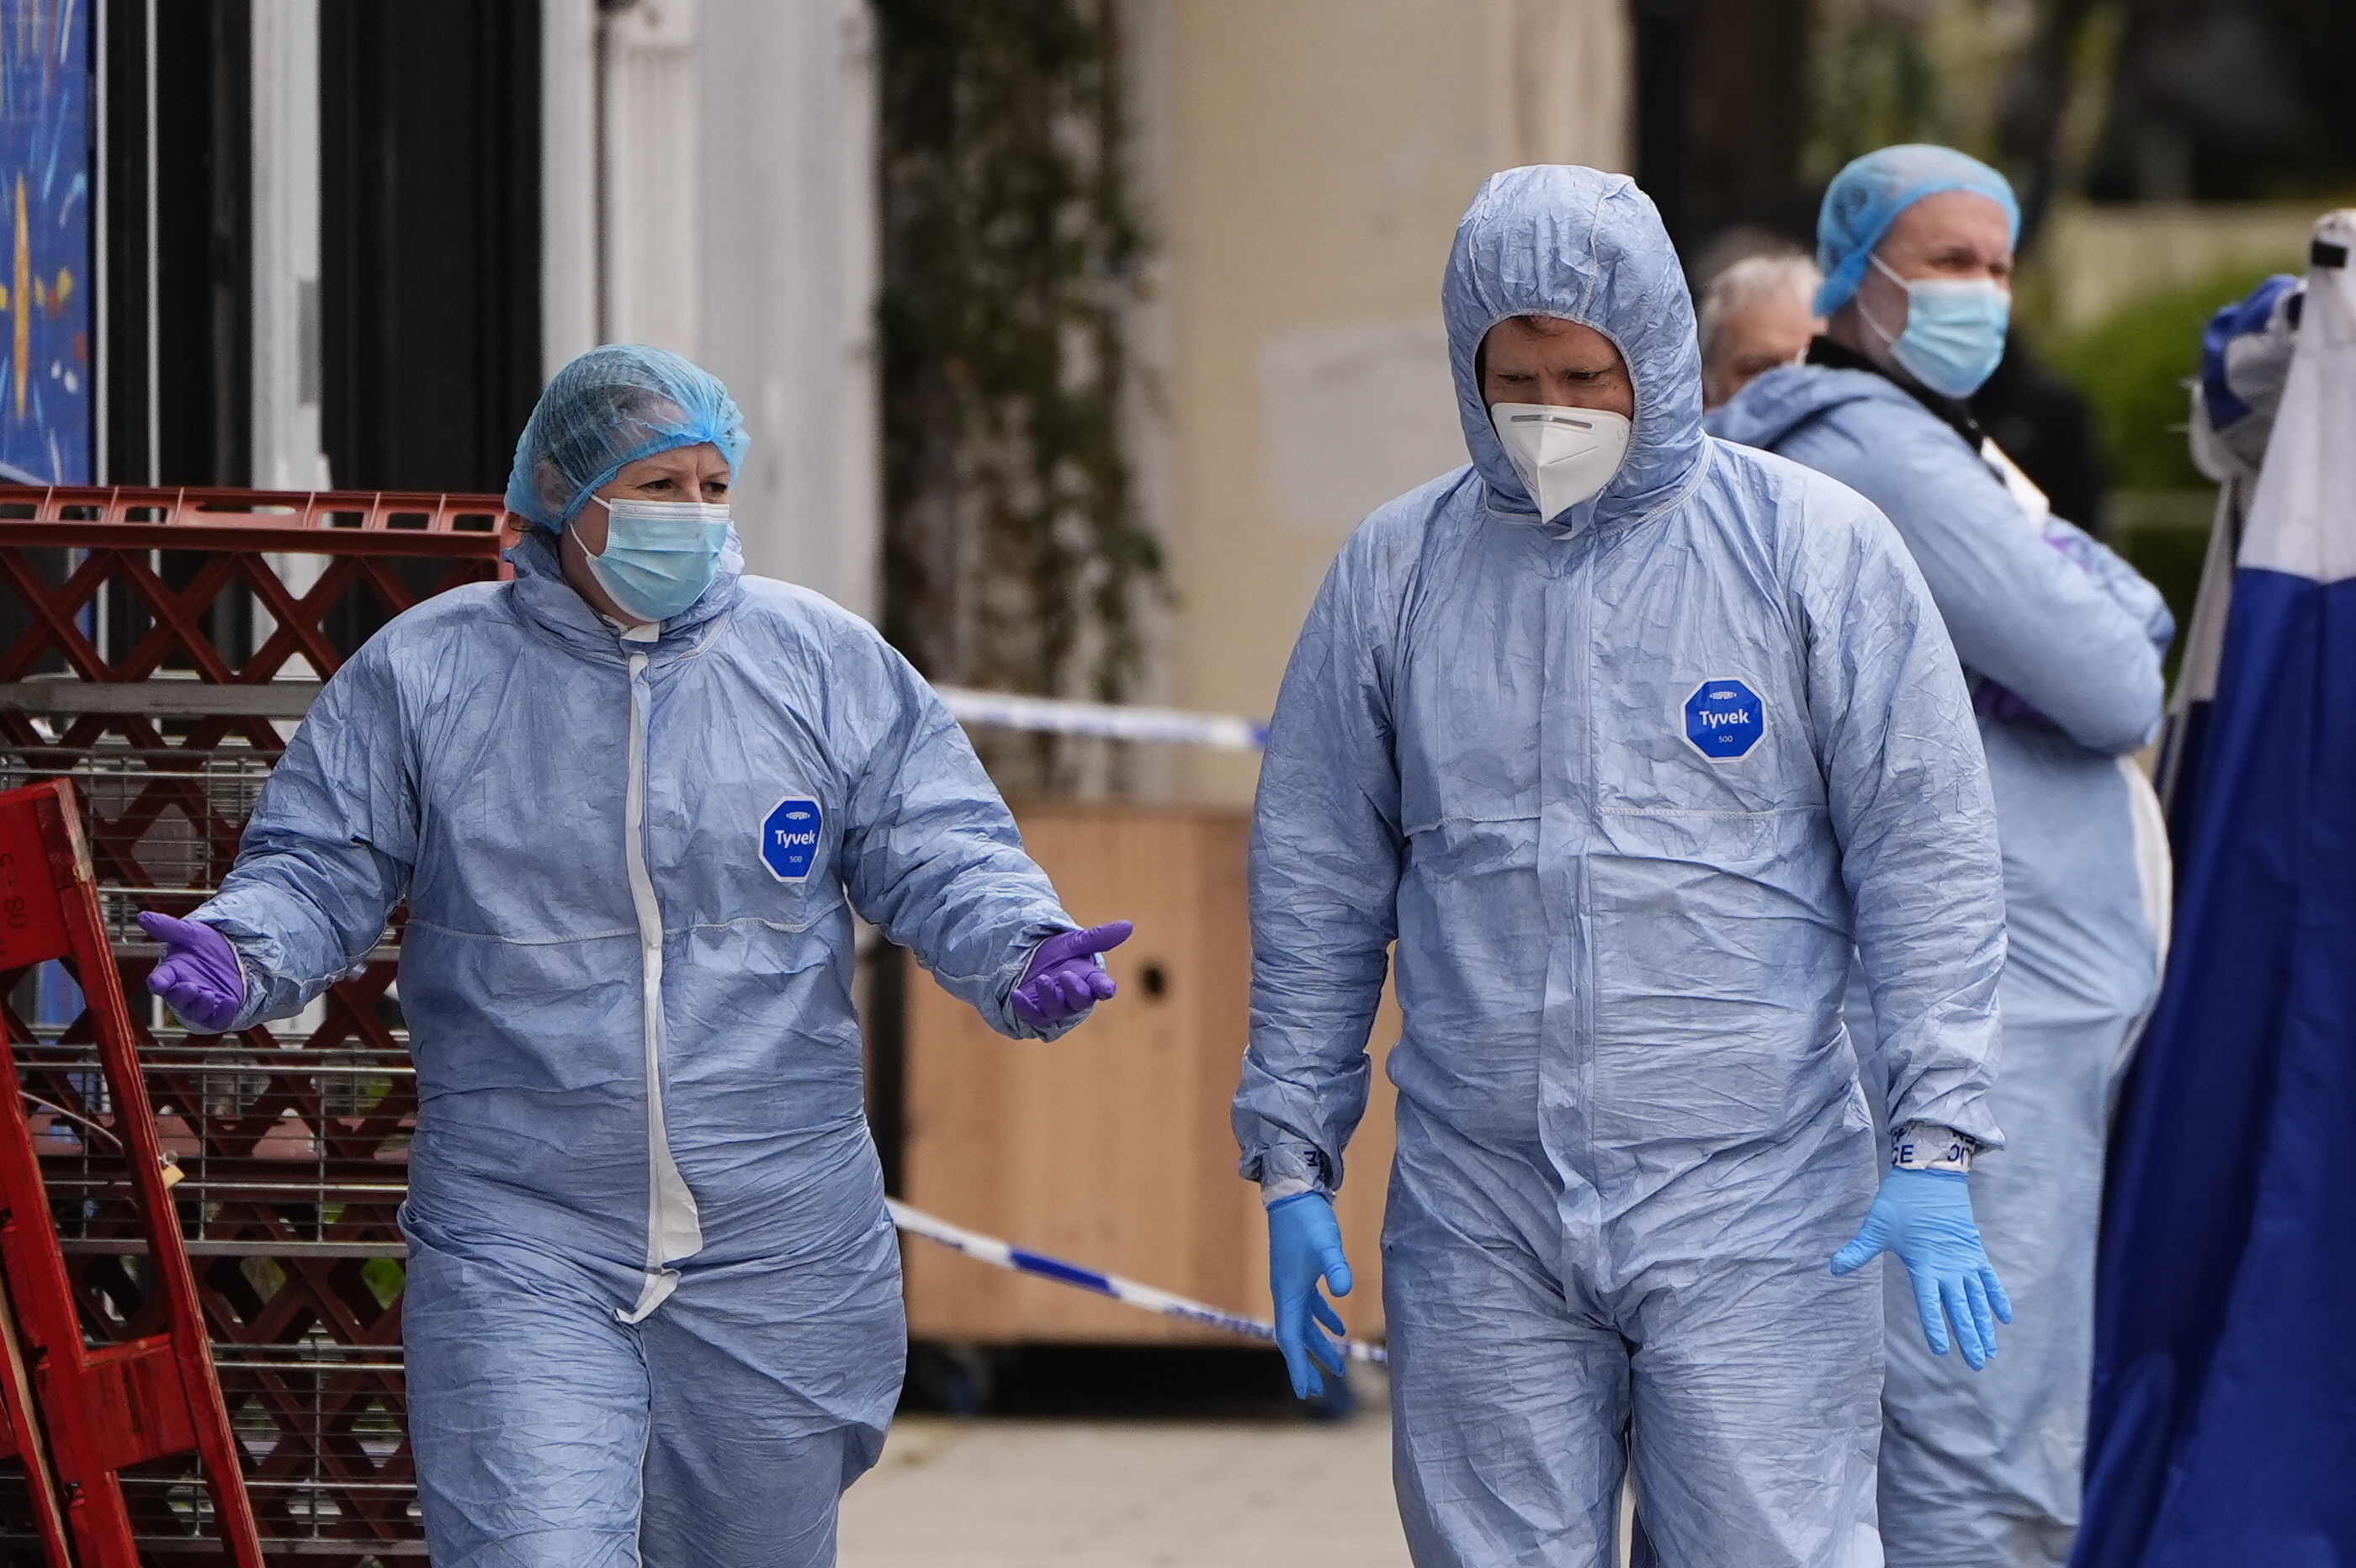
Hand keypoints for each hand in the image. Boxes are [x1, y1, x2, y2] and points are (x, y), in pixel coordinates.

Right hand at [138, 912, 244, 1033]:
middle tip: (190, 986)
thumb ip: (168, 928)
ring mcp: (202, 1002)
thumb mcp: (190, 932)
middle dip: (182, 995)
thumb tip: (143, 916)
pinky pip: (218, 1020)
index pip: (159, 981)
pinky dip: (222, 1014)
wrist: (234, 952)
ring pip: (196, 1012)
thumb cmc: (204, 945)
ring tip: (208, 994)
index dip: (158, 982)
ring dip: (200, 1005)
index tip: (157, 982)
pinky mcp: (220, 1011)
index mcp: (171, 973)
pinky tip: (229, 1002)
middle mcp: (183, 990)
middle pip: (177, 999)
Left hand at [1010, 921, 1131, 1027]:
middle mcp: (1075, 997)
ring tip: (1042, 979)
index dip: (1104, 988)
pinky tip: (1017, 994)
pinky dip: (1024, 1007)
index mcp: (1090, 980)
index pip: (1101, 987)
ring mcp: (1055, 1007)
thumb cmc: (1061, 954)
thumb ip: (1100, 937)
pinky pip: (1031, 1014)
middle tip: (1066, 975)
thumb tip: (1128, 925)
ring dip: (1050, 996)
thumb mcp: (1077, 941)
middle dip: (1074, 990)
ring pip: (1057, 1008)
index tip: (1107, 988)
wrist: (1032, 960)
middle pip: (1080, 1000)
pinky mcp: (1035, 1011)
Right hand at [1268, 1191, 1351, 1398]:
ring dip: (1318, 1344)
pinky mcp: (1301, 1272)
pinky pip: (1310, 1305)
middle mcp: (1286, 1292)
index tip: (1307, 1392)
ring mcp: (1292, 1283)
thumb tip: (1344, 1291)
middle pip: (1296, 1338)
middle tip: (1320, 1391)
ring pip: (1303, 1323)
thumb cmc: (1308, 1221)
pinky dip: (1324, 1319)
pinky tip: (1339, 1325)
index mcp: (1287, 1293)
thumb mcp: (1326, 1246)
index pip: (1290, 1339)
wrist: (1294, 1194)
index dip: (1298, 1366)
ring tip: (1337, 1364)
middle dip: (1308, 1364)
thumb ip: (1336, 1268)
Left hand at [1831, 1168, 2012, 1368]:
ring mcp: (1966, 1259)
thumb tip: (1833, 1269)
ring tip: (1991, 1351)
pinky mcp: (1975, 1250)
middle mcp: (1949, 1266)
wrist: (1930, 1174)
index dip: (1935, 1327)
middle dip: (1969, 1337)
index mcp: (1924, 1263)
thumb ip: (1858, 1251)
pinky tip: (2005, 1318)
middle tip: (1977, 1365)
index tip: (1942, 1351)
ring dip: (1985, 1325)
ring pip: (1979, 1299)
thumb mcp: (1876, 1227)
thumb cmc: (1901, 1201)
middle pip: (1961, 1308)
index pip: (1931, 1303)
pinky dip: (1998, 1298)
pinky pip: (1991, 1279)